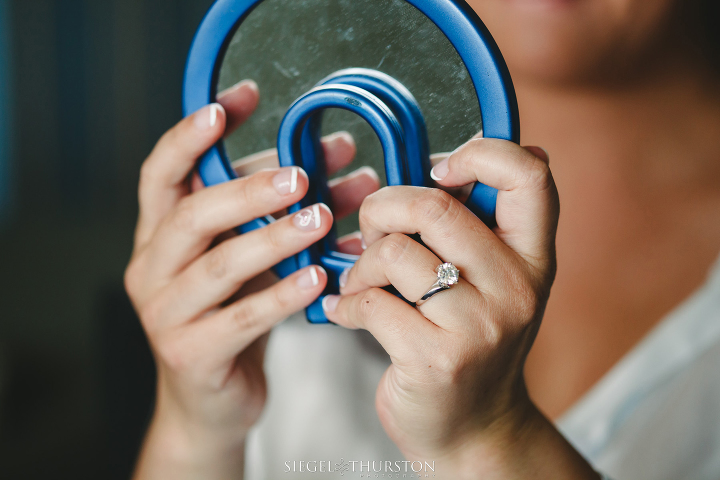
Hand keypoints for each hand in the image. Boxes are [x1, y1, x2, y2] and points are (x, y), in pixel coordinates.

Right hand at [125, 80, 378, 478]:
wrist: (210, 400)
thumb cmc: (234, 314)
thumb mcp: (251, 254)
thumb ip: (281, 208)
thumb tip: (342, 158)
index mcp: (157, 235)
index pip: (162, 172)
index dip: (195, 133)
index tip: (241, 98)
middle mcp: (149, 268)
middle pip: (191, 215)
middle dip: (248, 189)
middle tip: (302, 175)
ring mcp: (164, 314)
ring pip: (218, 266)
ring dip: (273, 238)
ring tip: (321, 219)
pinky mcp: (189, 355)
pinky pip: (241, 319)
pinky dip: (282, 296)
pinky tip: (319, 278)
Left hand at [323, 139, 596, 477]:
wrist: (472, 429)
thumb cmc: (469, 343)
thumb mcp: (492, 282)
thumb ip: (474, 228)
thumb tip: (436, 167)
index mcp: (533, 257)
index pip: (529, 176)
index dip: (480, 152)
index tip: (440, 171)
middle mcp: (515, 288)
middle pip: (435, 206)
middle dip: (384, 208)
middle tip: (372, 231)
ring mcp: (478, 326)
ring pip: (394, 251)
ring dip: (361, 263)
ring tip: (361, 283)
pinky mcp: (435, 359)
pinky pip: (369, 300)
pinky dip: (346, 302)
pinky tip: (350, 313)